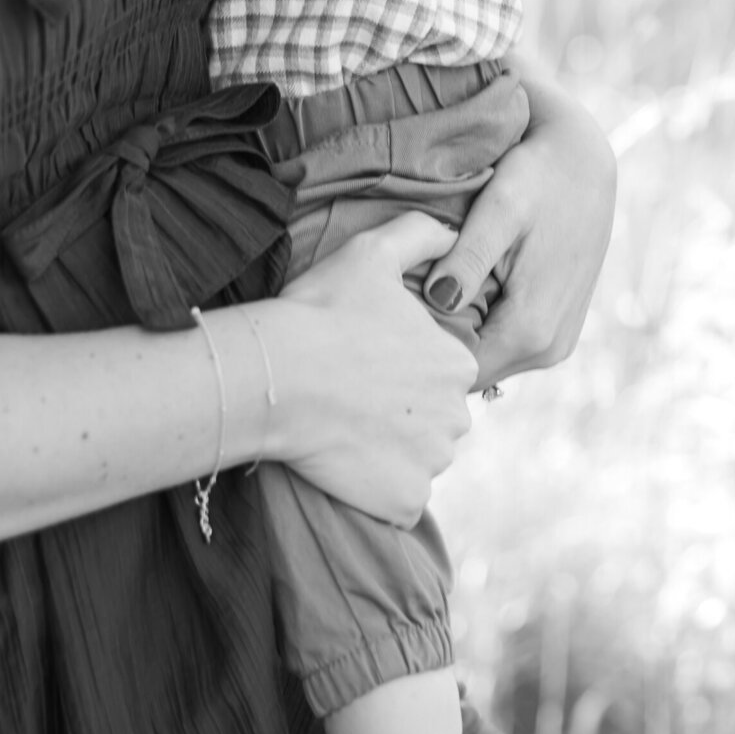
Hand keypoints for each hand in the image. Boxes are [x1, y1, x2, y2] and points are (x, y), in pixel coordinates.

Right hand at [264, 211, 474, 525]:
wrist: (276, 374)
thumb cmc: (322, 310)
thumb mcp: (372, 253)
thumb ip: (421, 233)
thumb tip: (453, 231)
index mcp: (458, 362)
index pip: (442, 373)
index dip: (401, 368)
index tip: (363, 362)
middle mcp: (458, 416)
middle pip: (434, 419)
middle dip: (403, 412)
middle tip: (351, 395)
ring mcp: (431, 463)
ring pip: (417, 459)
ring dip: (390, 450)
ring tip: (343, 426)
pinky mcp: (404, 502)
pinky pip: (398, 500)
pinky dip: (376, 488)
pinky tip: (345, 461)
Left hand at [424, 71, 616, 388]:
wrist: (583, 162)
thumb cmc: (538, 177)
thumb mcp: (499, 208)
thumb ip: (469, 257)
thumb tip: (438, 300)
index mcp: (531, 331)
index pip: (459, 372)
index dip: (420, 352)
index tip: (391, 321)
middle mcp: (549, 351)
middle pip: (472, 372)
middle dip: (436, 347)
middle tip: (399, 307)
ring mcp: (557, 346)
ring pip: (488, 362)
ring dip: (458, 338)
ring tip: (426, 296)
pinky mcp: (557, 333)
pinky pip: (505, 347)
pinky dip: (480, 328)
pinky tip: (457, 293)